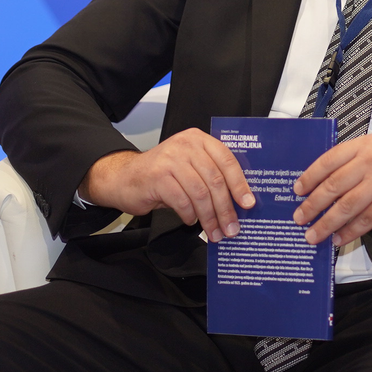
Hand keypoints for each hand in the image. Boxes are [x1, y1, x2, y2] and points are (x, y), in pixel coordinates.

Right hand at [79, 129, 255, 241]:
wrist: (123, 177)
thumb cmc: (161, 175)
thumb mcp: (189, 167)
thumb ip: (211, 175)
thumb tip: (239, 201)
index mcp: (199, 140)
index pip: (227, 160)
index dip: (240, 183)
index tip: (248, 204)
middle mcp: (186, 145)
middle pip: (215, 180)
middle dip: (225, 208)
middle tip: (231, 228)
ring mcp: (170, 159)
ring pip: (200, 193)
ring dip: (209, 217)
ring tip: (214, 232)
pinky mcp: (157, 176)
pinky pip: (182, 201)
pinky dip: (189, 214)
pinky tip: (190, 220)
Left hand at [291, 135, 371, 245]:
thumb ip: (359, 160)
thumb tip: (331, 181)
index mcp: (366, 145)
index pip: (329, 160)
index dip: (310, 176)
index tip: (297, 190)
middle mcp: (371, 162)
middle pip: (333, 185)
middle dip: (313, 204)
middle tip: (299, 217)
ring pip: (345, 206)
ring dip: (326, 223)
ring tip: (312, 235)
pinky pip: (364, 220)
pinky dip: (349, 232)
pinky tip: (338, 239)